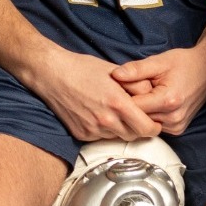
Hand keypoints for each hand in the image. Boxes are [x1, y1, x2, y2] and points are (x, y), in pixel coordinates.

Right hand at [27, 49, 161, 141]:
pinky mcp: (81, 134)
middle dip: (139, 128)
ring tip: (115, 113)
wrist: (51, 74)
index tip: (154, 122)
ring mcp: (92, 129)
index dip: (154, 127)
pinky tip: (98, 114)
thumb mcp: (115, 72)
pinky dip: (104, 130)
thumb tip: (153, 97)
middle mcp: (106, 120)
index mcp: (118, 104)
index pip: (147, 128)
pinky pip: (101, 138)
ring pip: (117, 137)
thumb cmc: (82, 68)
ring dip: (121, 129)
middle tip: (137, 117)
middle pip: (134, 136)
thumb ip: (137, 86)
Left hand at [109, 45, 205, 134]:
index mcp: (168, 101)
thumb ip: (136, 69)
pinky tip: (151, 101)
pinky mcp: (177, 130)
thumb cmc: (183, 63)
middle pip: (137, 117)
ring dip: (140, 110)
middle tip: (132, 87)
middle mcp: (174, 118)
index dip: (123, 95)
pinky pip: (154, 124)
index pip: (133, 106)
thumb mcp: (159, 61)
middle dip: (130, 103)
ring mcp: (177, 127)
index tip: (121, 85)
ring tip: (144, 93)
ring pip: (144, 123)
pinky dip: (149, 114)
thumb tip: (115, 75)